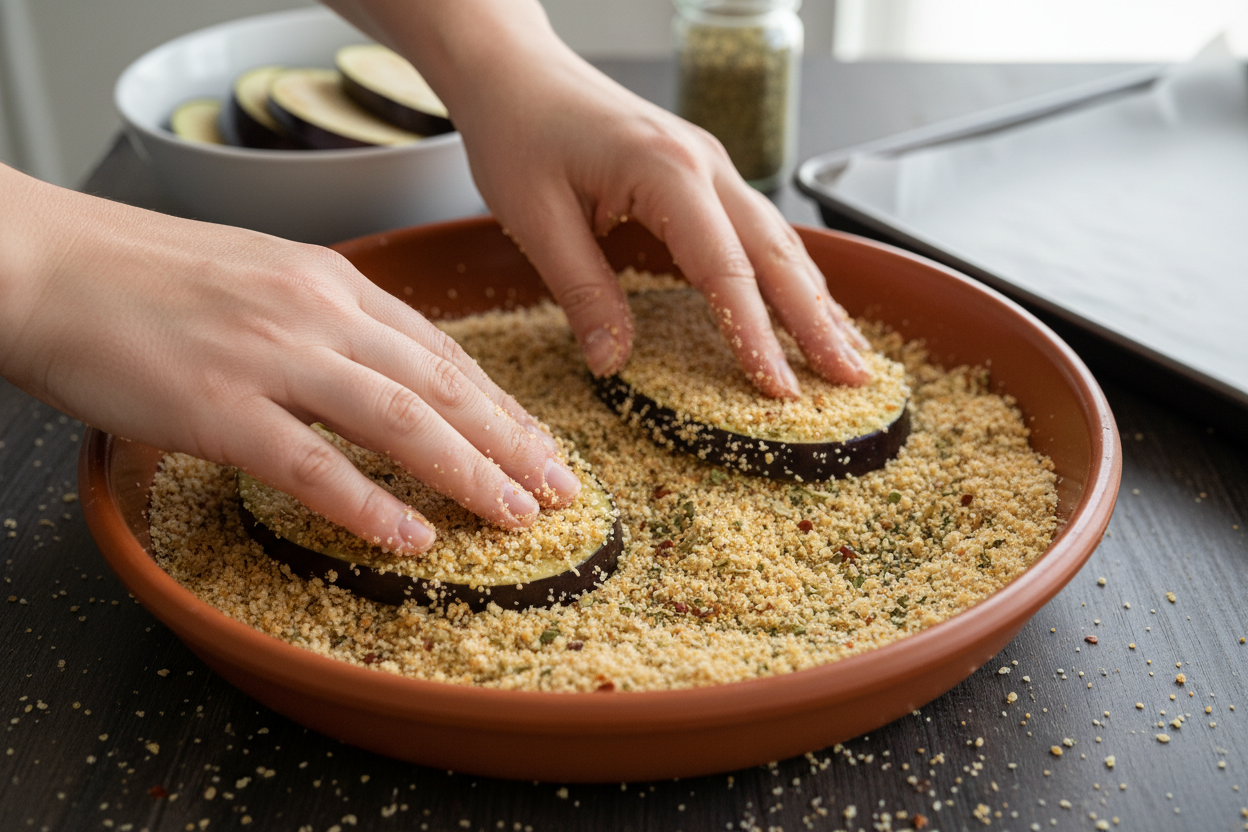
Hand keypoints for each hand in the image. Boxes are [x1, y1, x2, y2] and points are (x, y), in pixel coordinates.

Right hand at [0, 165, 579, 552]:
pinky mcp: (217, 405)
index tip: (541, 445)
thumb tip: (381, 369)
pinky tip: (411, 538)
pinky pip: (311, 464)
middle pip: (440, 385)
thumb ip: (326, 321)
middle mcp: (316, 313)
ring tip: (516, 516)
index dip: (500, 405)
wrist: (45, 263)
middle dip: (511, 443)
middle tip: (560, 488)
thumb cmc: (144, 277)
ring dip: (467, 473)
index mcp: (331, 284)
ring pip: (398, 421)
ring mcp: (269, 358)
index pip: (440, 352)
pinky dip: (368, 504)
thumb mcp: (259, 278)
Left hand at [454, 47, 872, 397]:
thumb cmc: (518, 129)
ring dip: (817, 298)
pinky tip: (809, 303)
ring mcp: (710, 164)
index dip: (756, 334)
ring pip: (779, 239)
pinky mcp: (702, 172)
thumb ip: (581, 290)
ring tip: (850, 354)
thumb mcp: (534, 218)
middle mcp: (703, 163)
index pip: (725, 268)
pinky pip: (759, 228)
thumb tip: (613, 361)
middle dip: (818, 321)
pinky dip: (791, 273)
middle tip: (854, 379)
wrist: (515, 68)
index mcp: (665, 171)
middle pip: (775, 253)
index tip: (779, 389)